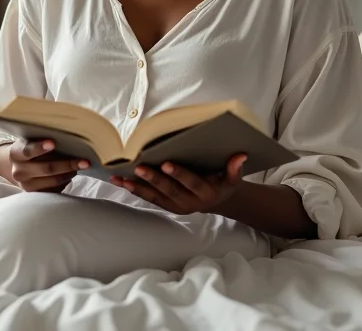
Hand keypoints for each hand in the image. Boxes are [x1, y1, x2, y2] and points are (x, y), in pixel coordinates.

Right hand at [0, 139, 89, 192]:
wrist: (19, 166)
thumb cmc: (31, 147)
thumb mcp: (31, 140)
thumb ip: (44, 138)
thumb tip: (69, 134)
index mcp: (16, 154)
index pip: (27, 150)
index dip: (40, 147)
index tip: (53, 143)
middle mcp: (19, 171)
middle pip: (46, 168)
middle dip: (67, 164)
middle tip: (85, 161)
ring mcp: (27, 185)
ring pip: (53, 181)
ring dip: (70, 173)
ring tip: (82, 165)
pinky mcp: (36, 195)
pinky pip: (55, 189)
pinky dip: (66, 180)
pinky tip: (72, 172)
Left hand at [109, 154, 246, 214]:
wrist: (217, 201)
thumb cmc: (223, 183)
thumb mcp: (233, 178)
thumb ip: (235, 168)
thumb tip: (240, 156)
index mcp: (205, 193)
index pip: (191, 182)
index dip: (179, 174)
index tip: (167, 164)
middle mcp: (189, 202)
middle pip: (169, 190)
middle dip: (154, 179)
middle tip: (140, 167)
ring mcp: (176, 206)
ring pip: (155, 196)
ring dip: (137, 187)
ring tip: (122, 177)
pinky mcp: (166, 206)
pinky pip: (149, 198)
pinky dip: (135, 190)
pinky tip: (121, 181)